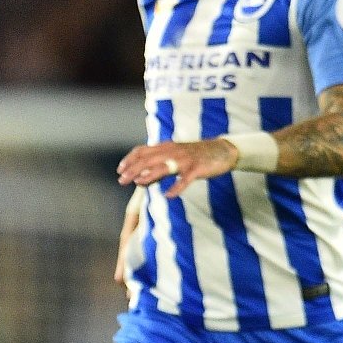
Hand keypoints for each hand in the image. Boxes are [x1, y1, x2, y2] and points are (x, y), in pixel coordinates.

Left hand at [116, 138, 239, 199]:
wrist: (223, 150)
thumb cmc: (195, 156)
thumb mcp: (174, 158)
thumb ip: (157, 167)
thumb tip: (139, 180)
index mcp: (166, 147)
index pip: (142, 151)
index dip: (129, 159)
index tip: (120, 170)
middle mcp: (173, 151)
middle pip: (148, 159)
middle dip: (133, 169)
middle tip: (122, 180)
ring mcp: (185, 160)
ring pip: (163, 167)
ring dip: (149, 175)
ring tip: (139, 183)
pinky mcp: (197, 168)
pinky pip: (185, 179)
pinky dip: (177, 187)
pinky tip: (168, 196)